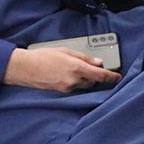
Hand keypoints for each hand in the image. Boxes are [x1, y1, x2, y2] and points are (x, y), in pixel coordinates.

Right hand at [1, 47, 120, 92]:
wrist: (25, 69)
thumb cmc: (43, 56)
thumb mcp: (66, 51)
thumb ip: (84, 57)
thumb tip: (98, 62)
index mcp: (77, 68)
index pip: (99, 75)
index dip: (111, 77)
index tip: (117, 77)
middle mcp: (73, 80)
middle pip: (92, 81)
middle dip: (94, 76)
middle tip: (92, 67)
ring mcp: (67, 88)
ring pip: (83, 86)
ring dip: (85, 80)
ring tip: (76, 69)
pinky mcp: (61, 92)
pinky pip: (74, 88)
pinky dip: (76, 82)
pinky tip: (68, 75)